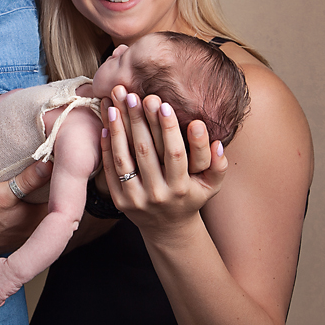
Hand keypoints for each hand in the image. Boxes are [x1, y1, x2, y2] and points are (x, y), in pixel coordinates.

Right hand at [0, 160, 51, 256]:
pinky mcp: (19, 233)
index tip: (54, 158)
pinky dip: (32, 201)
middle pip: (53, 200)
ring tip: (36, 171)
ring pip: (42, 206)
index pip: (61, 194)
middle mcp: (39, 230)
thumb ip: (28, 180)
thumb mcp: (2, 193)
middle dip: (51, 181)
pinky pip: (33, 214)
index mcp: (40, 220)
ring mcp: (29, 233)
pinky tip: (25, 190)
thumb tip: (49, 164)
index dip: (59, 175)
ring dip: (40, 191)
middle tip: (46, 160)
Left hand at [100, 85, 227, 234]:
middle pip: (146, 151)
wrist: (168, 230)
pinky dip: (107, 146)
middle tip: (133, 94)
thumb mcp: (210, 186)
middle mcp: (158, 194)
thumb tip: (218, 142)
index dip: (169, 128)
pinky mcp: (119, 201)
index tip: (162, 103)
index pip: (175, 153)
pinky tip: (106, 124)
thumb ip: (218, 165)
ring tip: (115, 102)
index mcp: (182, 188)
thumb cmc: (191, 197)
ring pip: (125, 158)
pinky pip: (111, 170)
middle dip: (139, 120)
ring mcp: (136, 199)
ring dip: (118, 128)